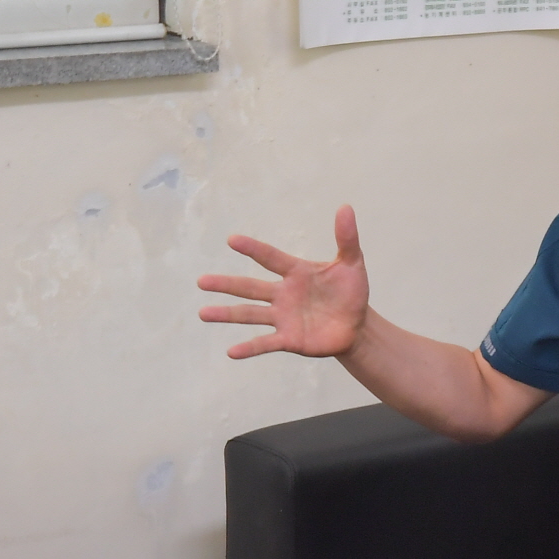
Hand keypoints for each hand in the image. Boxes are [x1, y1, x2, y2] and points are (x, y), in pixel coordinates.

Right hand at [198, 206, 370, 359]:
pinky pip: (265, 343)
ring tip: (203, 313)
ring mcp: (283, 317)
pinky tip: (232, 351)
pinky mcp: (289, 339)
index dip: (253, 249)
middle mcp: (283, 294)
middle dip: (226, 284)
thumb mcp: (352, 264)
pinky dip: (249, 348)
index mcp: (296, 273)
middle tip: (201, 281)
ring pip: (250, 314)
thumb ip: (347, 238)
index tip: (232, 240)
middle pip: (250, 287)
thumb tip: (345, 207)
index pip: (271, 258)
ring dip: (227, 314)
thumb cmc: (351, 292)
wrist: (358, 326)